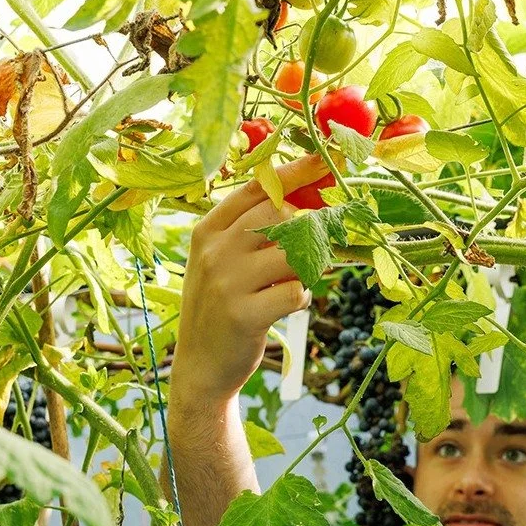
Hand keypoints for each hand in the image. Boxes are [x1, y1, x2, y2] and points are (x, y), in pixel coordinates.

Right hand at [171, 154, 329, 404]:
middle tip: (316, 246)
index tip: (324, 159)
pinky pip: (295, 291)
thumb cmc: (220, 310)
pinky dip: (301, 297)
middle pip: (280, 215)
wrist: (200, 367)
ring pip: (293, 253)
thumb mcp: (220, 264)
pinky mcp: (244, 314)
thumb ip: (249, 234)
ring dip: (305, 268)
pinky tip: (286, 305)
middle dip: (308, 228)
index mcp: (207, 231)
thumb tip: (304, 204)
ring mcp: (227, 282)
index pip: (256, 189)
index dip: (294, 172)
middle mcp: (215, 251)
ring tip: (292, 282)